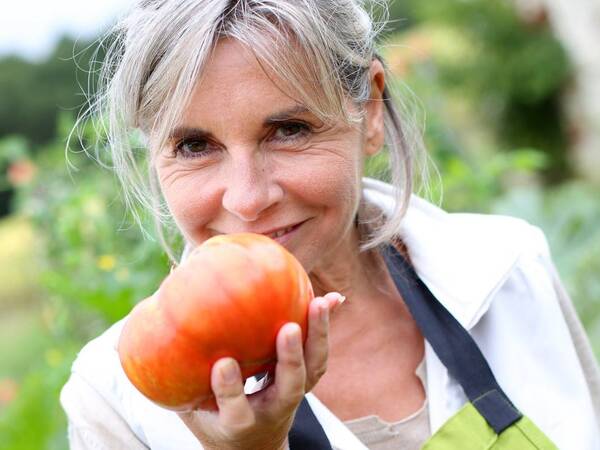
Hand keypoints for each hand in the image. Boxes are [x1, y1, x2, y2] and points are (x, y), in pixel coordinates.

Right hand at [178, 292, 343, 449]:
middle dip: (291, 358)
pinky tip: (333, 299)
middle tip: (288, 327)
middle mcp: (273, 410)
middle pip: (291, 387)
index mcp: (239, 424)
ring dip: (319, 335)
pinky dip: (325, 327)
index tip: (223, 364)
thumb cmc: (214, 422)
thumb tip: (143, 327)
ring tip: (319, 301)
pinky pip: (319, 354)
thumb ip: (176, 375)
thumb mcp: (191, 408)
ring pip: (314, 369)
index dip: (230, 389)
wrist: (253, 449)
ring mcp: (293, 396)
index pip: (236, 409)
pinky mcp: (305, 381)